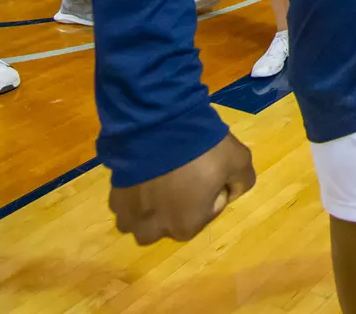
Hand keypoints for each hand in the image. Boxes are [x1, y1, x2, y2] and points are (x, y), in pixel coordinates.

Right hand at [107, 132, 254, 244]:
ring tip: (161, 176)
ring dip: (153, 206)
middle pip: (173, 221)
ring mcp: (129, 215)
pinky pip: (126, 203)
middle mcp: (154, 229)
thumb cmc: (201, 149)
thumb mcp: (239, 161)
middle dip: (181, 204)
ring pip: (144, 219)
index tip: (211, 168)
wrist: (158, 125)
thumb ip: (242, 182)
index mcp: (186, 227)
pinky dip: (135, 192)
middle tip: (186, 173)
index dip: (214, 187)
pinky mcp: (113, 198)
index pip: (209, 210)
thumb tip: (231, 190)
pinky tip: (144, 171)